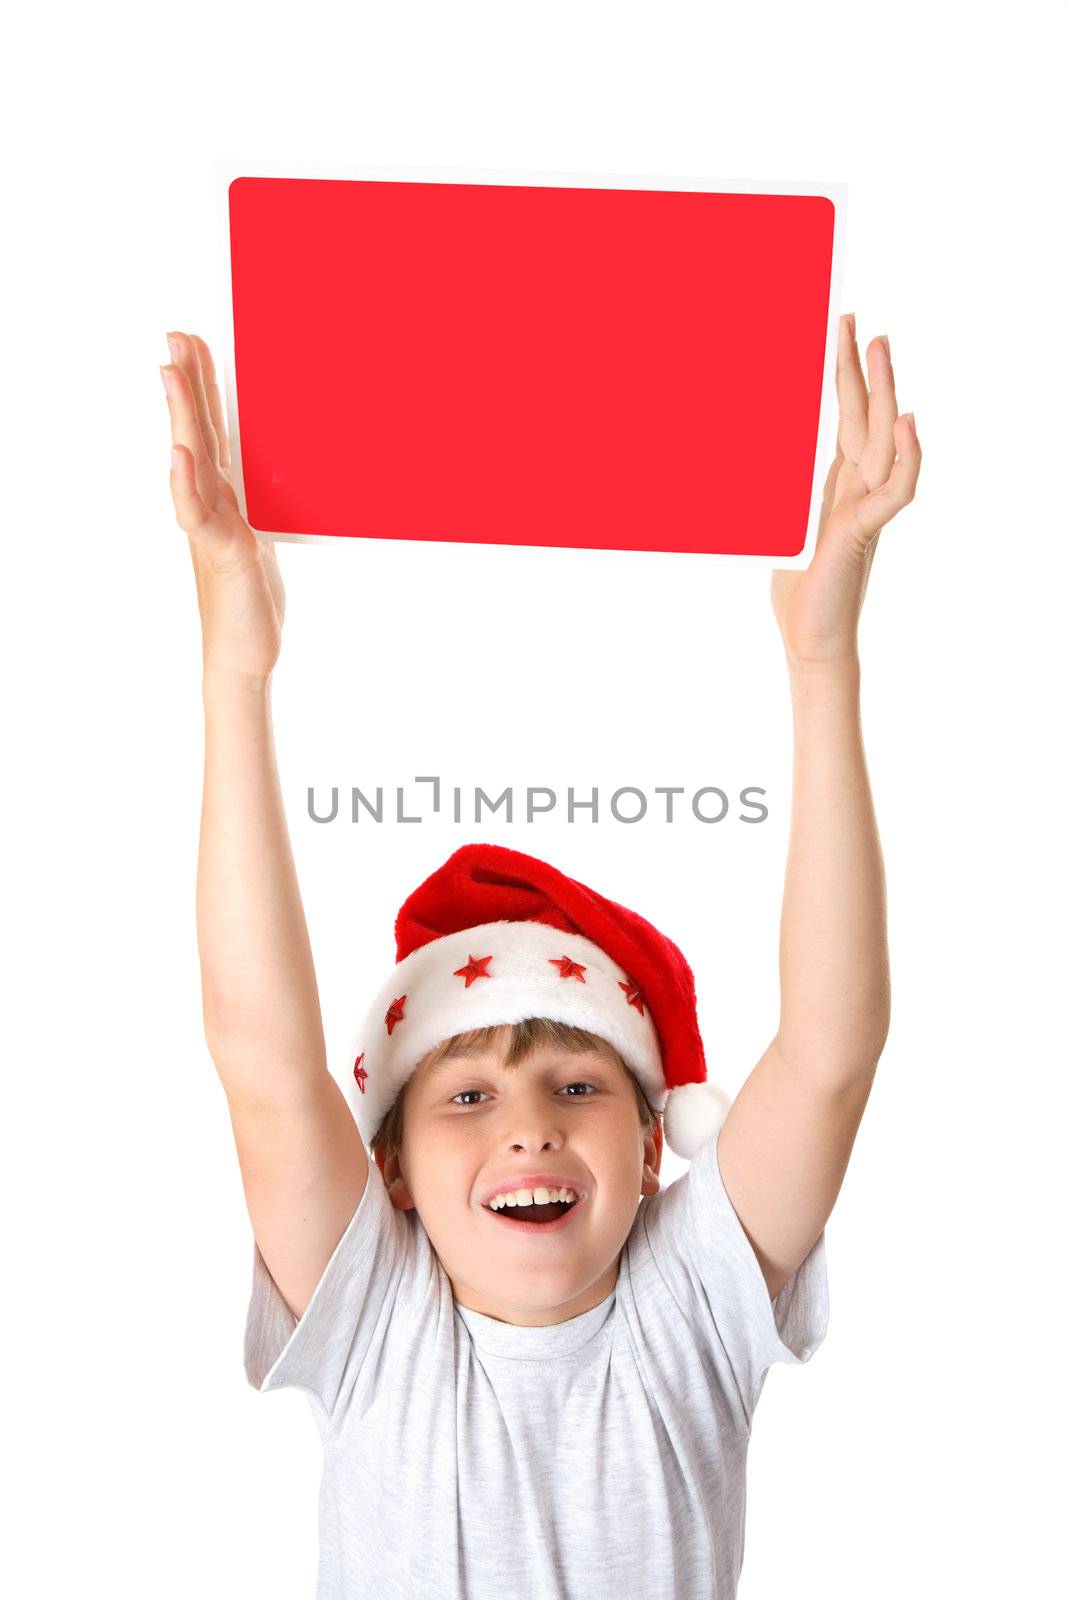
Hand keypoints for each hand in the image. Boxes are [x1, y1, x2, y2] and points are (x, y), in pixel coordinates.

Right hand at [162, 331, 285, 683]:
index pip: (212, 429)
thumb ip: (265, 501)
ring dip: (181, 417)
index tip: (195, 340)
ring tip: (169, 374)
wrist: (245, 650)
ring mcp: (212, 526)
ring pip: (193, 463)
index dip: (203, 385)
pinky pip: (199, 515)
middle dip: (188, 383)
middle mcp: (213, 502)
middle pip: (198, 433)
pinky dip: (185, 484)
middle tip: (175, 336)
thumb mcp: (267, 536)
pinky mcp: (222, 553)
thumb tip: (286, 467)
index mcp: (226, 494)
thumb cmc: (255, 595)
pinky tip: (179, 455)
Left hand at [770, 314, 921, 666]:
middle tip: (861, 323)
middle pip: (865, 417)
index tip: (841, 330)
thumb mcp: (780, 525)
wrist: (811, 638)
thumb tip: (733, 459)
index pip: (844, 416)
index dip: (843, 375)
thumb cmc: (798, 587)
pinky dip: (906, 458)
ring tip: (882, 349)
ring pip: (882, 441)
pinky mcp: (862, 535)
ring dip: (884, 393)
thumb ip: (777, 492)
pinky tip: (906, 426)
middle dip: (864, 369)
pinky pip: (894, 493)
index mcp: (836, 482)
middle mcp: (856, 489)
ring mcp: (864, 509)